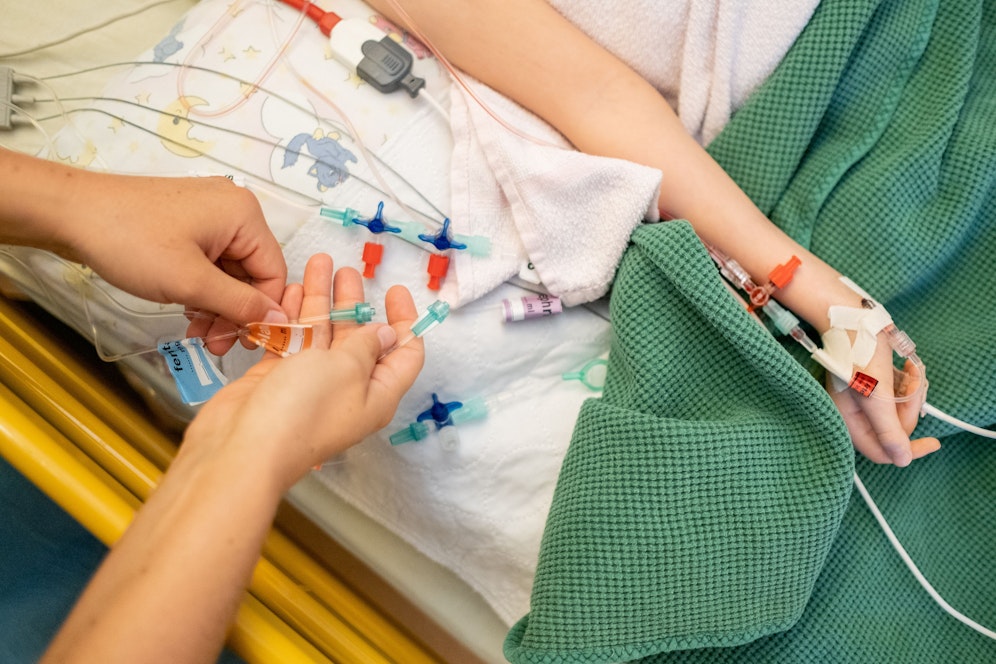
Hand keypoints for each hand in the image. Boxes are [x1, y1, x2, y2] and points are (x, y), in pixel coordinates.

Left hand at [67, 172, 287, 352]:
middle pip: (251, 273)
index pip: (273, 272)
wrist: (72, 215)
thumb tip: (279, 321)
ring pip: (229, 272)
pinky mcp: (188, 224)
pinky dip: (202, 290)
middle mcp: (233, 210)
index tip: (248, 340)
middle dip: (235, 312)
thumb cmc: (129, 240)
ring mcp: (209, 215)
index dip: (264, 311)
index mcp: (244, 215)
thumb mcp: (191, 283)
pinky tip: (188, 311)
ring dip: (217, 306)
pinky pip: (209, 263)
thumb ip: (240, 305)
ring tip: (200, 333)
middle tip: (217, 344)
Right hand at [180, 254, 423, 489]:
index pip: (404, 355)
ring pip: (322, 334)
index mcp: (377, 393)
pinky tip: (290, 292)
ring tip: (317, 265)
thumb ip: (366, 345)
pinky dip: (292, 316)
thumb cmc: (301, 411)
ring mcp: (311, 384)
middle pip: (359, 339)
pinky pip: (291, 341)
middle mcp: (348, 389)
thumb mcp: (347, 367)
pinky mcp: (278, 380)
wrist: (243, 446)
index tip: (396, 291)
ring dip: (320, 300)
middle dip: (354, 302)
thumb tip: (386, 335)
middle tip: (347, 271)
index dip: (404, 322)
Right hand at [828, 338, 939, 465]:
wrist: (852, 319)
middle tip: (914, 385)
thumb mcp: (876, 397)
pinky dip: (908, 382)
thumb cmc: (859, 356)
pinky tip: (908, 367)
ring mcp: (865, 400)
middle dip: (910, 407)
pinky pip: (899, 395)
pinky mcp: (874, 386)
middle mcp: (856, 415)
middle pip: (895, 429)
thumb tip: (902, 460)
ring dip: (912, 391)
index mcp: (850, 422)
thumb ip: (889, 431)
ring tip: (912, 371)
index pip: (882, 452)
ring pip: (899, 411)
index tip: (934, 442)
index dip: (909, 450)